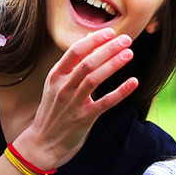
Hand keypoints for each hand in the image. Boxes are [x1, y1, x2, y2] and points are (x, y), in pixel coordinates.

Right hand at [13, 28, 136, 168]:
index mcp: (56, 76)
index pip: (75, 51)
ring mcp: (73, 103)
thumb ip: (70, 69)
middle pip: (88, 62)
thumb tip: (90, 46)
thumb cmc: (52, 112)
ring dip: (113, 64)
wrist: (42, 142)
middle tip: (126, 39)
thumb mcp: (54, 86)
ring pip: (95, 78)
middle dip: (108, 48)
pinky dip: (120, 91)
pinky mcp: (84, 118)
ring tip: (129, 53)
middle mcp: (63, 87)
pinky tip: (133, 82)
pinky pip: (105, 103)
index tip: (110, 32)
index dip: (93, 40)